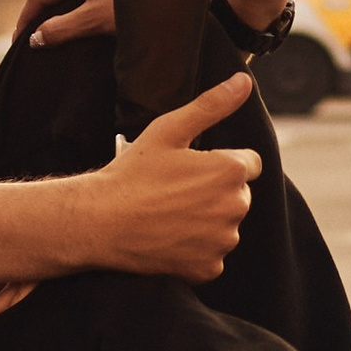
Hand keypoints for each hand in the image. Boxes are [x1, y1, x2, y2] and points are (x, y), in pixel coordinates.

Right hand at [79, 74, 260, 278]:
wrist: (101, 222)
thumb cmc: (134, 173)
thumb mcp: (170, 129)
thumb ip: (212, 104)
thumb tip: (244, 82)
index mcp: (230, 170)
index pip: (249, 163)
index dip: (221, 162)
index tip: (193, 167)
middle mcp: (235, 207)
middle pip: (238, 194)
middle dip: (216, 190)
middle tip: (176, 189)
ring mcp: (222, 241)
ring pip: (226, 225)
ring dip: (208, 220)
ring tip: (170, 213)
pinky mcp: (208, 268)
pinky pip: (213, 254)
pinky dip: (197, 249)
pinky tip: (171, 237)